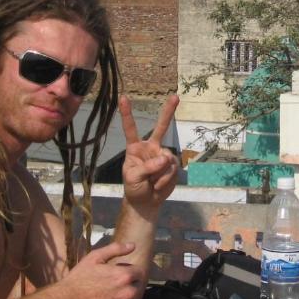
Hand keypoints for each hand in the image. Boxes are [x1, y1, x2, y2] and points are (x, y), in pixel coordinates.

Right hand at [62, 241, 144, 298]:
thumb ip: (116, 249)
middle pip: (136, 285)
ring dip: (124, 294)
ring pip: (131, 298)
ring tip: (108, 293)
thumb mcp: (95, 257)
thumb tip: (133, 245)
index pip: (139, 271)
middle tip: (111, 282)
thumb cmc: (80, 277)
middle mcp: (128, 293)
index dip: (129, 270)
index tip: (118, 271)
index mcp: (124, 276)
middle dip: (128, 282)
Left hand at [121, 94, 179, 213]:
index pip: (131, 129)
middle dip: (169, 111)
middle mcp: (151, 147)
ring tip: (151, 184)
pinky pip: (172, 170)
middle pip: (161, 127)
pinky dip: (166, 180)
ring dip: (159, 175)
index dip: (127, 114)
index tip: (123, 98)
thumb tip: (165, 158)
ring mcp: (163, 155)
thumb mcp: (133, 177)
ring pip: (167, 159)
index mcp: (135, 148)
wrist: (146, 202)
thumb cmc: (134, 187)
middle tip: (175, 96)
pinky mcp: (173, 165)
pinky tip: (159, 185)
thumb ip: (147, 167)